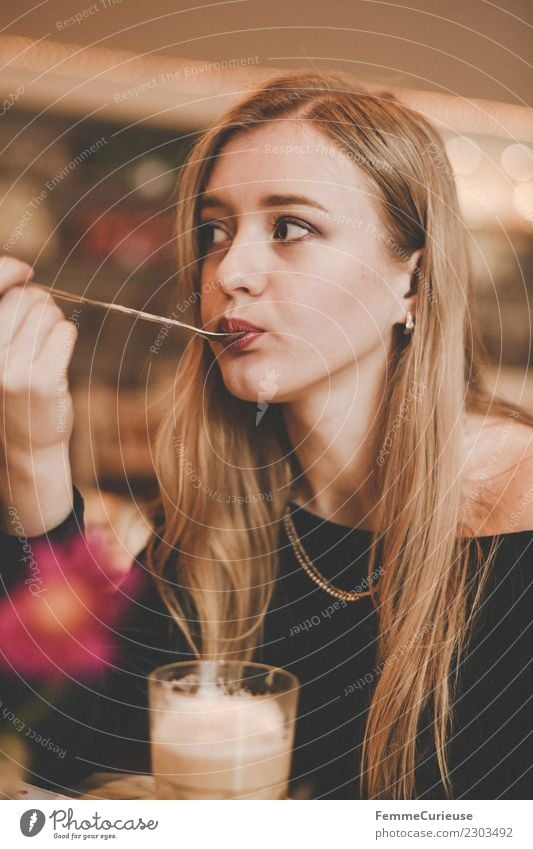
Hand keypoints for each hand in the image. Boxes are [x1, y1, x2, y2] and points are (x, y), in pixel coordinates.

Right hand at [0, 256, 78, 534]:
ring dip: (53, 323)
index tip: (24, 271)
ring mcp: (13, 368)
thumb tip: (22, 275)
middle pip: (24, 297)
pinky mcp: (42, 380)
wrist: (25, 445)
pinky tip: (57, 356)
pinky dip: (65, 337)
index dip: (10, 269)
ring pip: (48, 313)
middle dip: (38, 302)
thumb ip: (4, 319)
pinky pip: (65, 332)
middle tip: (41, 322)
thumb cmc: (11, 392)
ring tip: (45, 346)